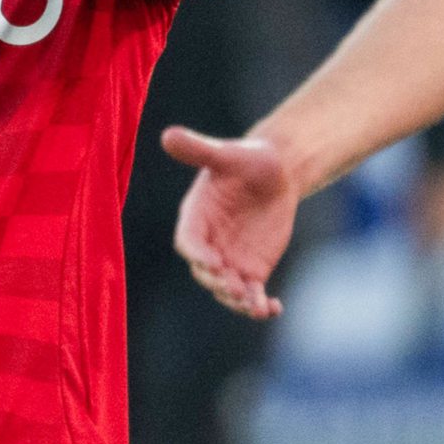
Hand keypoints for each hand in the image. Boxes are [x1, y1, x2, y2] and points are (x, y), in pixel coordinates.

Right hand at [161, 125, 297, 318]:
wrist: (277, 172)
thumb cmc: (249, 159)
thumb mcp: (226, 154)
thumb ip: (198, 150)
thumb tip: (167, 135)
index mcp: (195, 217)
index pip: (188, 242)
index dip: (198, 254)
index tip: (215, 262)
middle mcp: (208, 243)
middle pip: (204, 272)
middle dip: (218, 282)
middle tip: (237, 289)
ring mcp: (228, 259)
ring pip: (226, 289)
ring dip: (238, 300)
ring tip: (256, 305)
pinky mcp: (250, 270)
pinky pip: (251, 294)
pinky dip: (260, 305)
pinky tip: (274, 309)